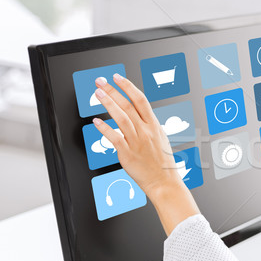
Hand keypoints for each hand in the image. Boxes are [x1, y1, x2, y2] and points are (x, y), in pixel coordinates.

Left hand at [92, 73, 199, 234]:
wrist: (164, 182)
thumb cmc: (163, 163)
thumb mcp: (161, 139)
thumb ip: (150, 126)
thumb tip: (141, 115)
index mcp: (154, 125)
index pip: (141, 100)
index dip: (128, 87)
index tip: (118, 78)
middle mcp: (146, 131)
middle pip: (128, 105)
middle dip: (113, 91)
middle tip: (100, 81)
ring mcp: (137, 142)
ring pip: (121, 117)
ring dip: (108, 103)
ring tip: (97, 94)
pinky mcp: (128, 154)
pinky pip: (114, 138)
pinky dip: (104, 129)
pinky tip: (96, 122)